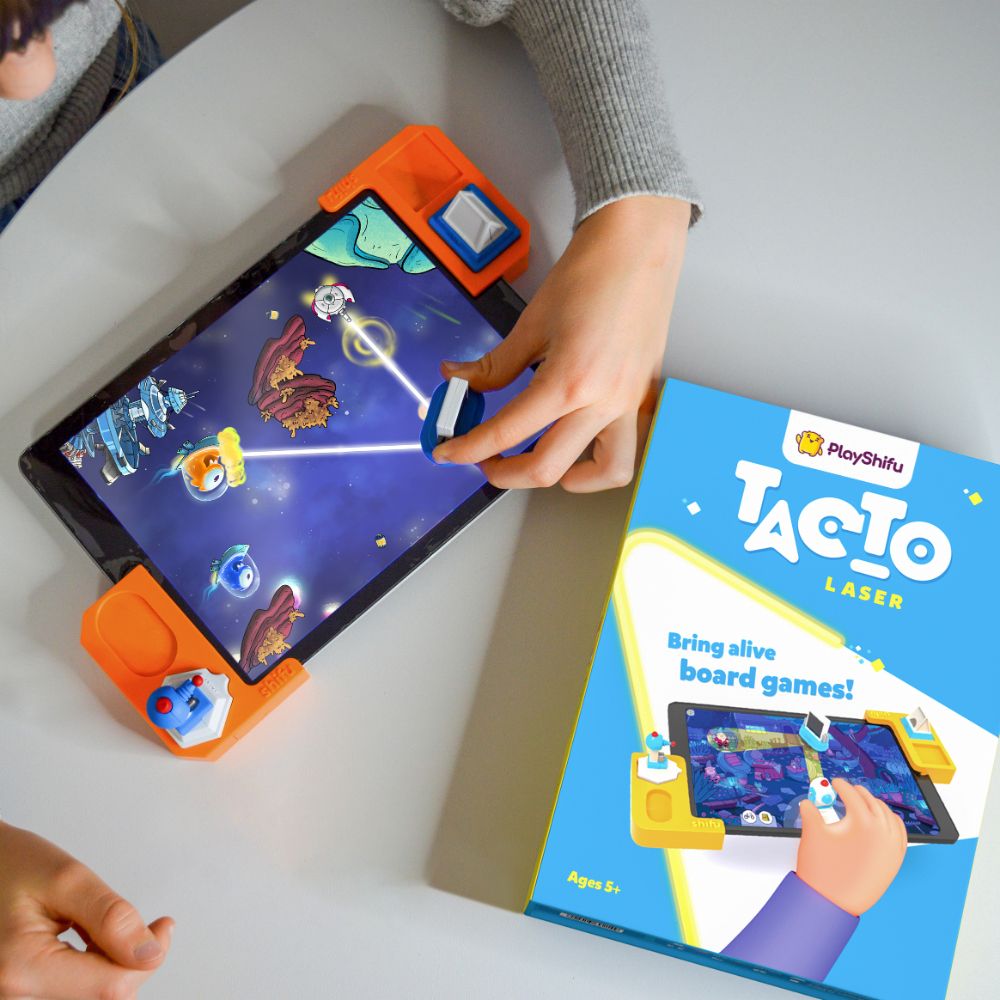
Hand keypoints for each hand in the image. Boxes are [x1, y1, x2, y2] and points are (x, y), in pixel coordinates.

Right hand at [0, 822, 173, 999]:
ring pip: (91, 998)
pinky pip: (73, 994)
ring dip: (111, 966)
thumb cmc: (11, 864)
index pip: (111, 988)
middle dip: (130, 962)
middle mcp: (12, 997)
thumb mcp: (66, 879)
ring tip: (101, 927)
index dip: (150, 957)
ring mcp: (15, 999)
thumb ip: (110, 917)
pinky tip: (89, 943)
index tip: (164, 925)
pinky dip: (92, 970)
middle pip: (103, 998)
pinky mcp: (21, 996)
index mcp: (20, 970)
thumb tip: (151, 953)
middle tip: (142, 923)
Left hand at [433, 196, 689, 490]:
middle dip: (504, 472)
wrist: (639, 246)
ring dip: (564, 479)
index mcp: (569, 381)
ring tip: (536, 465)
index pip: (506, 433)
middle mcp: (603, 401)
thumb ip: (494, 364)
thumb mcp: (532, 323)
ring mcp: (628, 404)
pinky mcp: (641, 398)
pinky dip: (599, 460)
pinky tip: (576, 444)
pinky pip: (624, 448)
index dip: (468, 448)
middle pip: (546, 467)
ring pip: (603, 473)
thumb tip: (460, 381)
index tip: (449, 451)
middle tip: (482, 458)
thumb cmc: (593, 273)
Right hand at [796, 779, 906, 916]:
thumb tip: (809, 801)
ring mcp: (892, 847)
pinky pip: (899, 834)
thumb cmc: (822, 870)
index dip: (841, 785)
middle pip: (872, 802)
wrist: (831, 902)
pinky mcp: (895, 860)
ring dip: (876, 806)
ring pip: (888, 815)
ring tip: (865, 803)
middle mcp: (882, 831)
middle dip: (858, 793)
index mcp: (862, 821)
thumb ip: (811, 810)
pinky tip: (884, 821)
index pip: (852, 794)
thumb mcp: (812, 832)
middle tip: (848, 790)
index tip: (836, 782)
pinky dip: (891, 822)